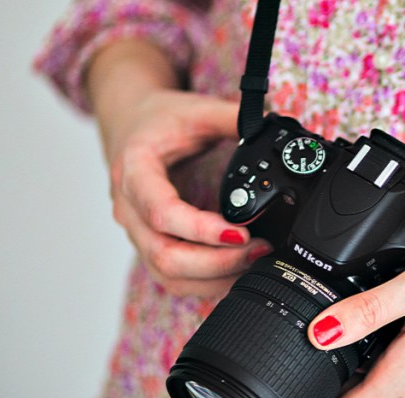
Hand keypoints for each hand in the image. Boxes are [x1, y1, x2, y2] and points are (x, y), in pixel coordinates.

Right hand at [100, 89, 271, 296]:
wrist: (129, 128)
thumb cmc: (159, 121)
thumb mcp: (195, 109)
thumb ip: (233, 117)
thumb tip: (275, 124)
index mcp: (134, 171)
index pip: (161, 213)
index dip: (201, 229)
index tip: (241, 233)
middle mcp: (129, 210)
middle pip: (165, 255)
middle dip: (217, 262)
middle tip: (260, 249)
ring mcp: (136, 233)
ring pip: (169, 274)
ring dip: (214, 276)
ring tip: (255, 260)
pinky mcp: (149, 247)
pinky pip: (174, 278)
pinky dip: (207, 281)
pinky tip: (237, 270)